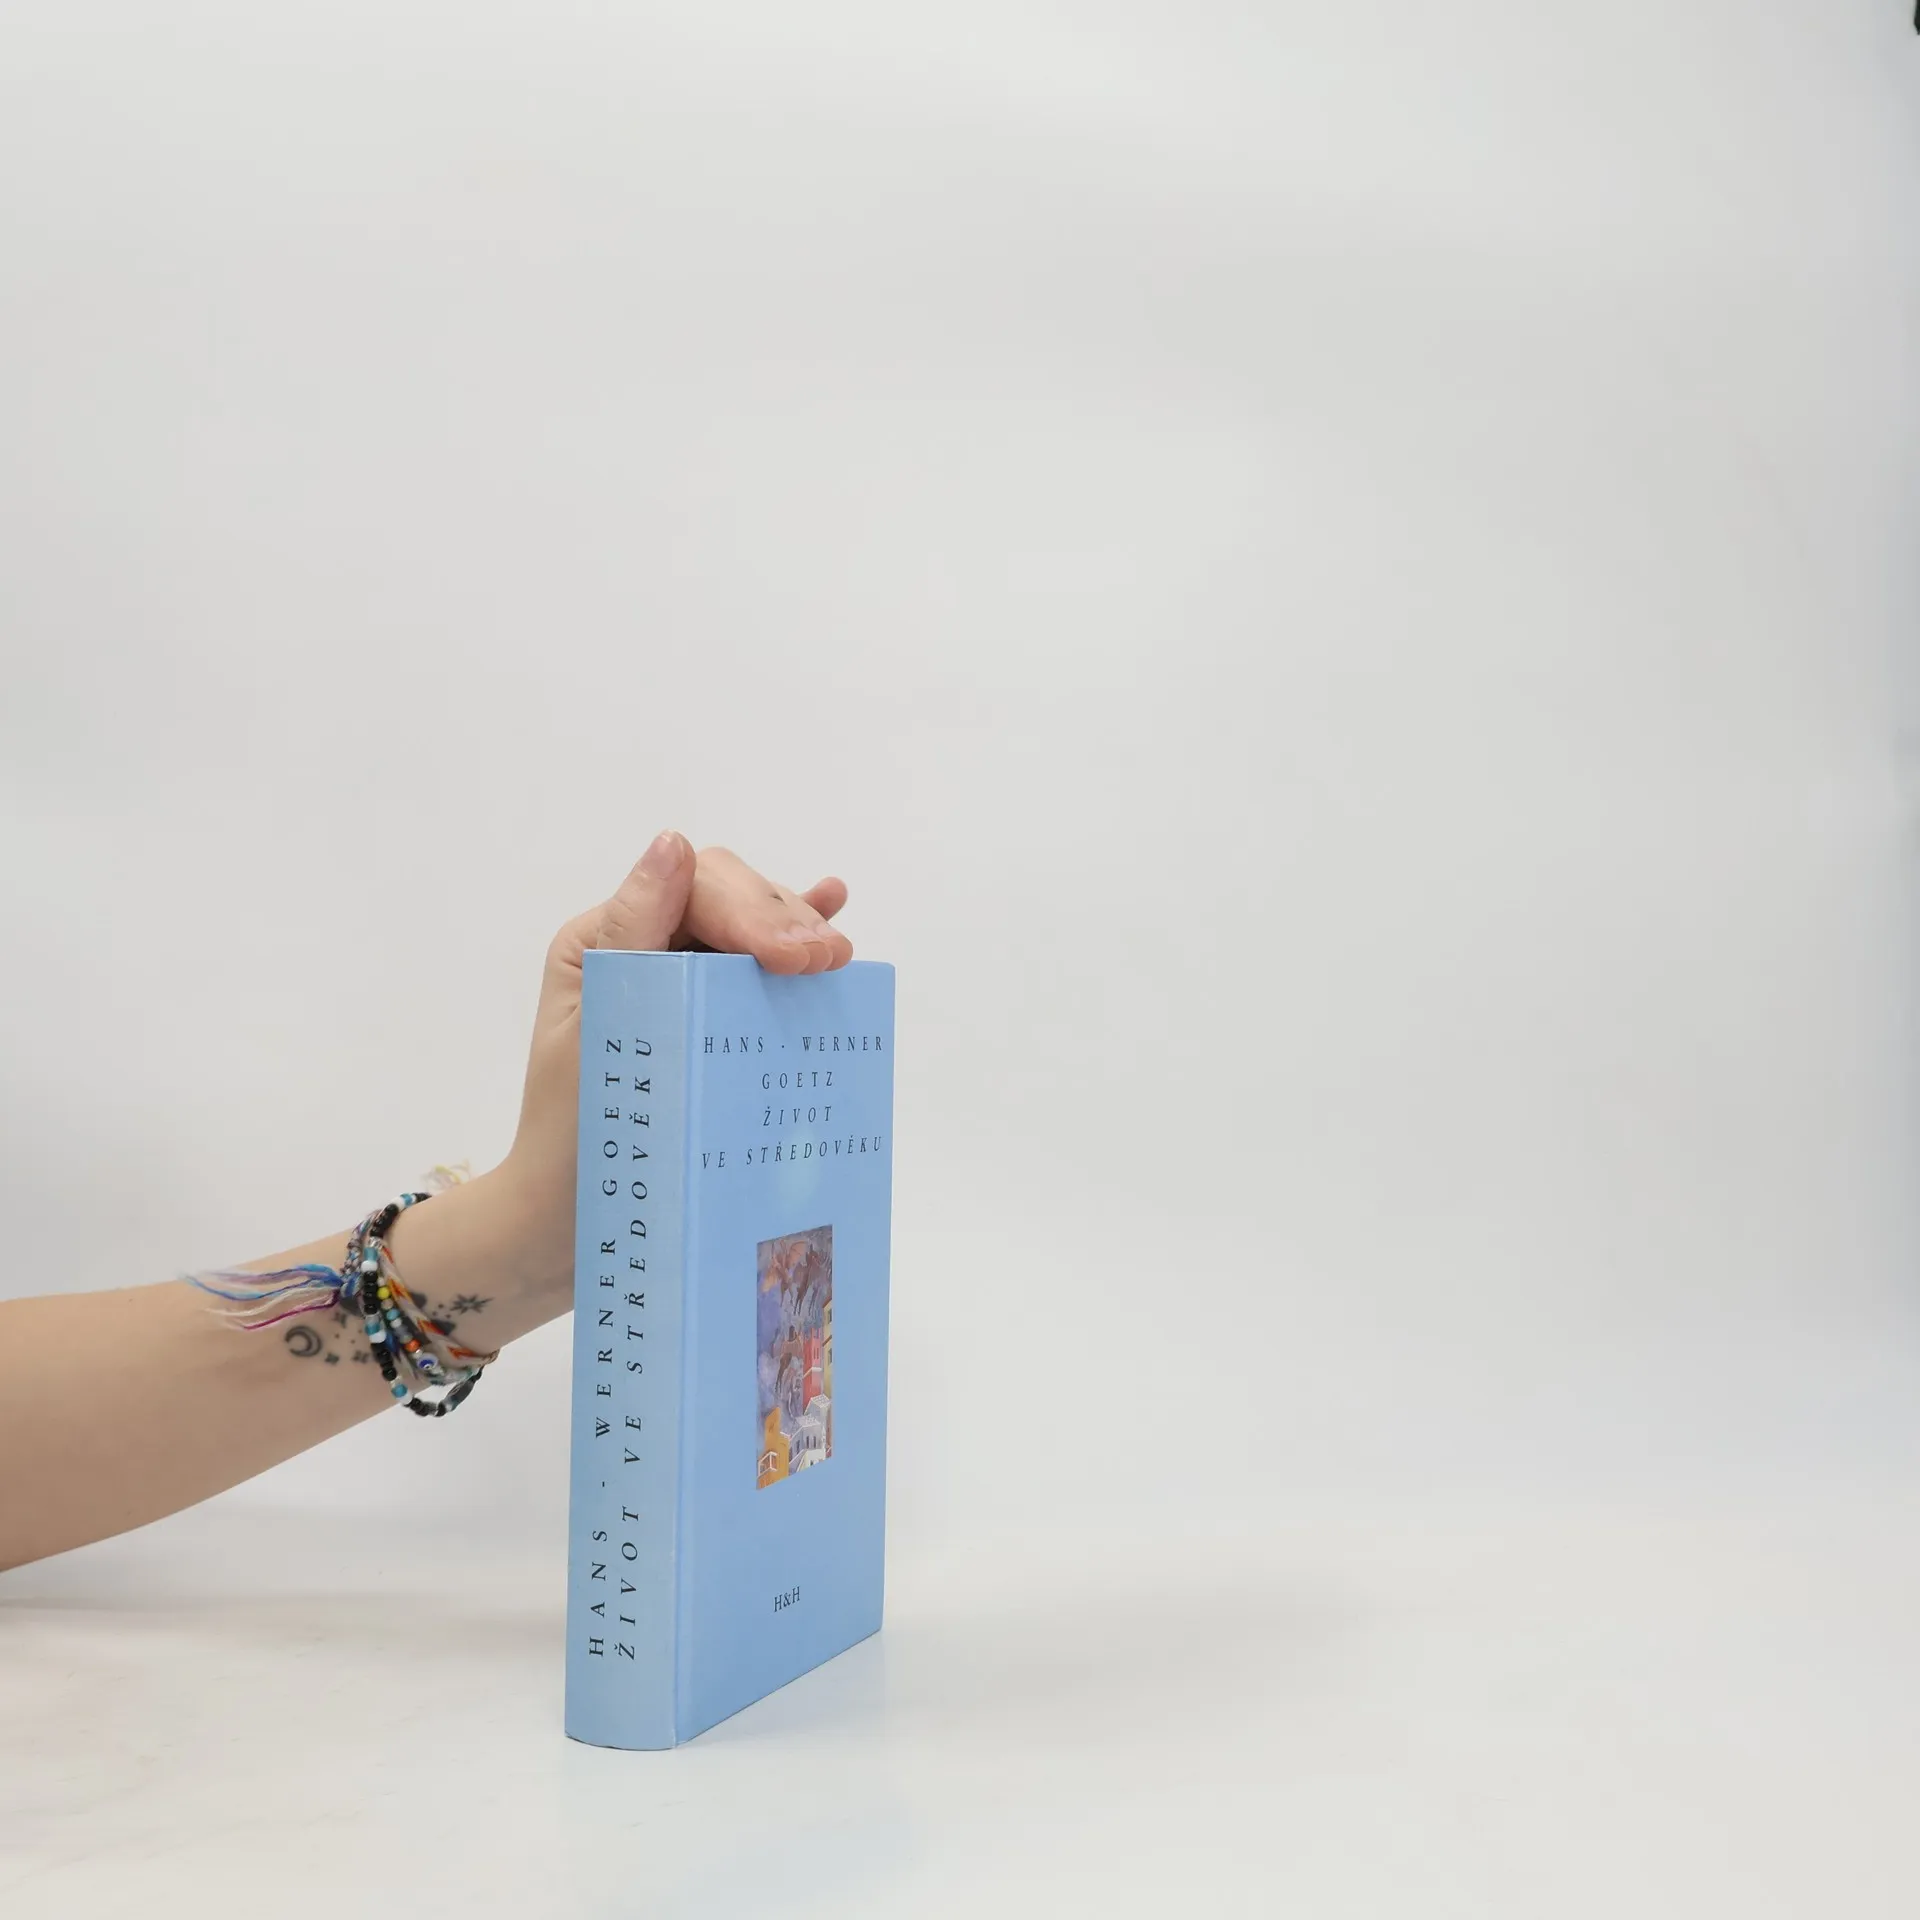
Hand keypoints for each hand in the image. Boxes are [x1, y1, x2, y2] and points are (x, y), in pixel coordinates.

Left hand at [487, 834, 852, 1303]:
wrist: (570, 1226)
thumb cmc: (573, 1138)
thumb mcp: (594, 1031)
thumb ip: (632, 936)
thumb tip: (674, 846)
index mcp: (607, 941)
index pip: (696, 890)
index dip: (754, 911)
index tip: (797, 959)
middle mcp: (646, 950)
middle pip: (733, 899)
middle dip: (785, 920)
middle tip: (829, 962)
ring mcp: (683, 983)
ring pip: (757, 929)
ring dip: (800, 932)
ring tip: (836, 957)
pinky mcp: (712, 1021)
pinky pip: (760, 965)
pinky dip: (797, 937)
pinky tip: (835, 906)